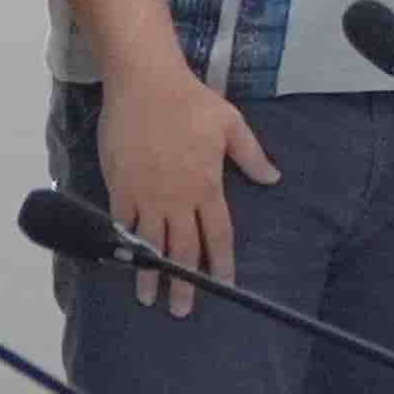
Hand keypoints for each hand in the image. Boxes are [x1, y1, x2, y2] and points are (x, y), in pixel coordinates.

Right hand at [95, 70, 279, 313]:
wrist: (144, 83)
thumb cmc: (191, 101)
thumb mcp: (231, 125)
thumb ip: (252, 156)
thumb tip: (273, 180)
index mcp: (207, 185)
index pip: (218, 234)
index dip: (222, 262)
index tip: (224, 285)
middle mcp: (176, 197)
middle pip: (182, 248)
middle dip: (184, 281)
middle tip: (182, 310)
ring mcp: (146, 194)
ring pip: (149, 242)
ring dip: (149, 272)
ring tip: (148, 299)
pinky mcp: (120, 185)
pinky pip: (122, 222)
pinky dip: (123, 244)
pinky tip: (123, 261)